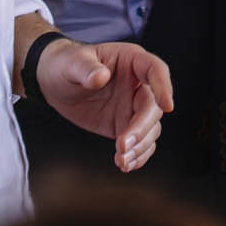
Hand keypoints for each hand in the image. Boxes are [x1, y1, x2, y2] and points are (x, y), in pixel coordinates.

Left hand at [36, 37, 174, 172]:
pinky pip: (141, 142)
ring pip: (150, 128)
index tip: (167, 106)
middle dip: (141, 128)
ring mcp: (133, 106)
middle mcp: (139, 84)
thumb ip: (86, 69)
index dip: (164, 87)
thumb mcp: (73, 63)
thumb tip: (100, 77)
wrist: (57, 83)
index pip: (155, 70)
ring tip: (121, 160)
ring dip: (140, 146)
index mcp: (132, 61)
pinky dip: (137, 156)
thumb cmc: (67, 64)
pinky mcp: (125, 124)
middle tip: (122, 145)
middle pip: (153, 106)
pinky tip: (125, 165)